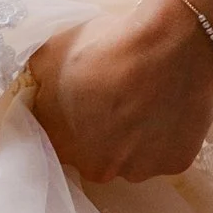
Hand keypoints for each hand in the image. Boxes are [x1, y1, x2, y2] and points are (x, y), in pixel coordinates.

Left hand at [26, 0, 212, 184]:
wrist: (171, 43)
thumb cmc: (108, 46)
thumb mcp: (50, 56)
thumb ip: (38, 85)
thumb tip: (38, 93)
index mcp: (63, 146)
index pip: (59, 141)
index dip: (69, 119)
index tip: (83, 99)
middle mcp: (98, 168)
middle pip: (96, 154)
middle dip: (102, 131)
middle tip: (117, 96)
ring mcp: (139, 169)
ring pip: (132, 157)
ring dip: (135, 136)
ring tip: (147, 99)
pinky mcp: (175, 164)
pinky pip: (165, 152)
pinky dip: (166, 135)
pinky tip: (168, 107)